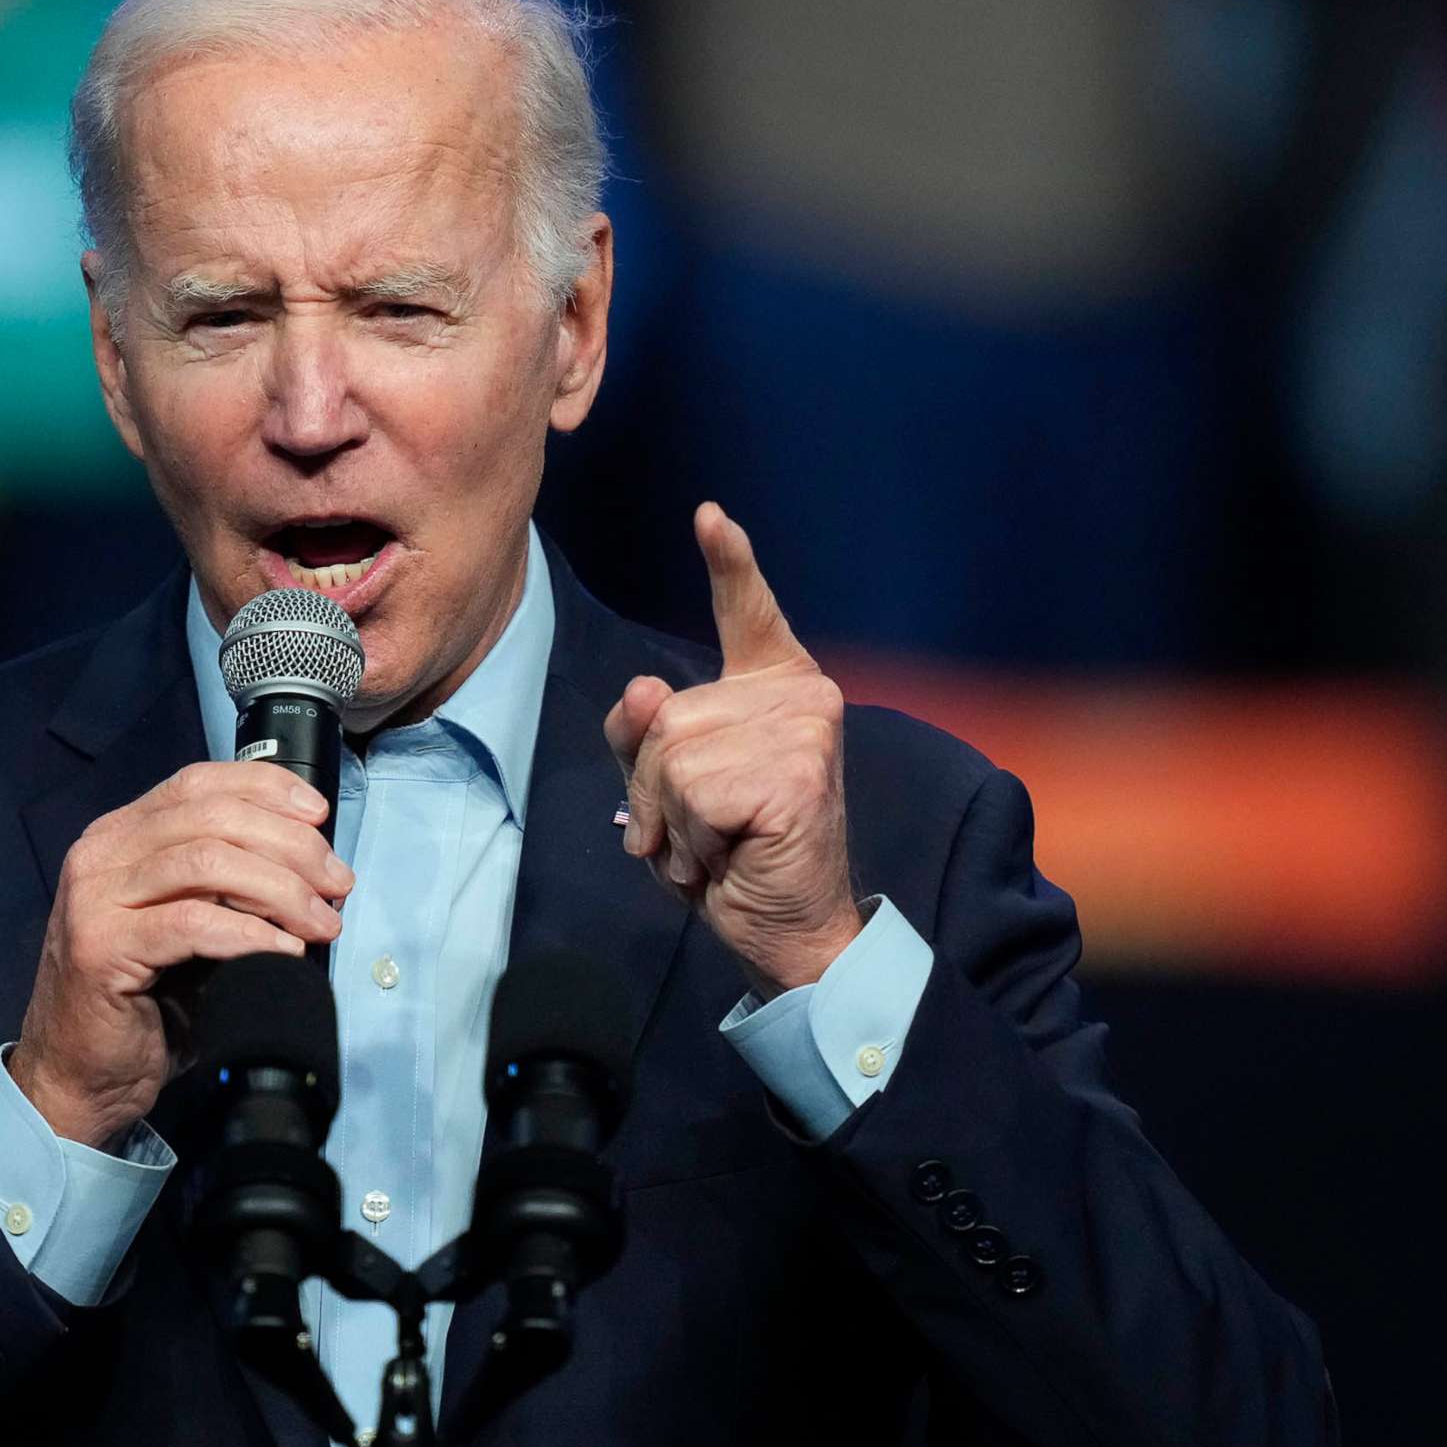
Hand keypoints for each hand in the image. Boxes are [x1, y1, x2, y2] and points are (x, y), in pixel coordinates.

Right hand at [9, 761, 351, 1147]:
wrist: (80, 1076)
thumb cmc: (144, 1003)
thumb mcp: (187, 921)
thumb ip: (225, 881)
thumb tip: (312, 864)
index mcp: (120, 834)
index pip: (199, 782)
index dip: (266, 789)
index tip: (319, 816)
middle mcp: (101, 854)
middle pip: (213, 817)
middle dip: (290, 846)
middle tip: (337, 885)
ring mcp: (95, 898)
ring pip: (207, 862)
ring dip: (281, 889)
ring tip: (322, 922)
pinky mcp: (101, 947)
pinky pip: (194, 923)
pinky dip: (251, 933)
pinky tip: (285, 950)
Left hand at [604, 503, 861, 999]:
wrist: (787, 931)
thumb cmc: (729, 854)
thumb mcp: (666, 787)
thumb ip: (642, 732)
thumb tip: (646, 690)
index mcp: (774, 686)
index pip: (745, 611)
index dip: (729, 562)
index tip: (709, 515)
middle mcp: (800, 693)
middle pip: (663, 715)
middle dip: (654, 789)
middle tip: (701, 831)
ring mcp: (804, 728)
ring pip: (671, 756)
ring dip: (671, 820)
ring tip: (717, 845)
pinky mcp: (797, 772)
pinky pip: (692, 795)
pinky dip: (692, 841)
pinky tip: (731, 856)